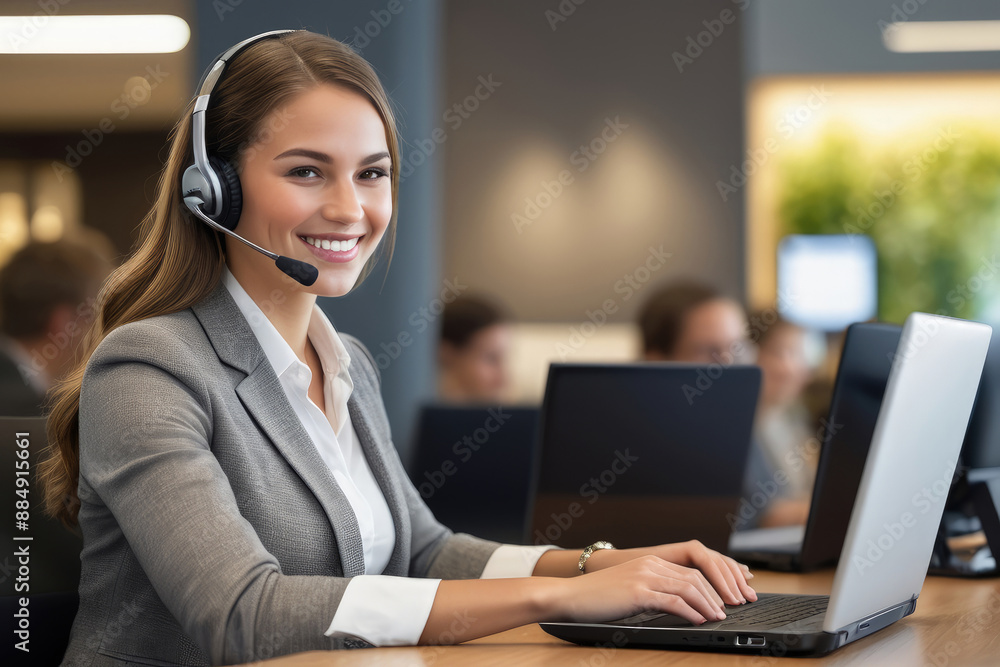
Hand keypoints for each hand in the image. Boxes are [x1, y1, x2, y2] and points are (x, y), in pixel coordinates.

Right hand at [584, 540, 756, 605]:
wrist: (571, 596)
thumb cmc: (598, 598)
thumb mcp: (632, 590)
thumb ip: (655, 591)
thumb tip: (681, 605)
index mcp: (651, 561)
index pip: (692, 570)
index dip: (713, 585)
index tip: (727, 599)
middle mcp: (651, 564)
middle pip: (696, 577)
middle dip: (718, 594)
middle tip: (730, 610)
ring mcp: (645, 576)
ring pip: (689, 587)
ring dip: (709, 604)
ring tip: (718, 617)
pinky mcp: (638, 591)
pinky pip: (674, 600)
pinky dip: (691, 611)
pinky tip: (699, 620)